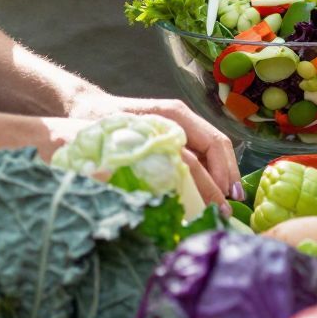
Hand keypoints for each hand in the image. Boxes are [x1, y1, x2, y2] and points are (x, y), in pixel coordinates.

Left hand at [63, 88, 240, 204]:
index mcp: (174, 116)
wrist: (87, 109)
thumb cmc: (100, 124)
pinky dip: (208, 174)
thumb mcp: (120, 141)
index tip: (223, 198)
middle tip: (229, 207)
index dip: (222, 172)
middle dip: (227, 178)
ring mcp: (180, 127)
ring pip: (212, 152)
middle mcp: (182, 120)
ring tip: (225, 203)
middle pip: (218, 148)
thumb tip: (171, 187)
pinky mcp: (175, 137)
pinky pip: (200, 155)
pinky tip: (208, 193)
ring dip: (221, 177)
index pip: (212, 144)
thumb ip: (146, 159)